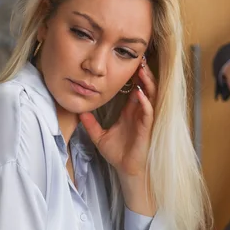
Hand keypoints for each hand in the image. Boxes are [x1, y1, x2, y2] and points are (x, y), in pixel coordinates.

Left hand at [80, 60, 156, 178]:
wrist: (126, 169)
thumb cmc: (118, 153)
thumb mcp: (99, 136)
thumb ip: (90, 124)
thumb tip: (79, 113)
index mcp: (130, 112)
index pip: (134, 89)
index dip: (133, 76)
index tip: (128, 63)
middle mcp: (140, 112)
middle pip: (145, 88)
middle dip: (143, 74)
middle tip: (138, 60)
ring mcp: (145, 119)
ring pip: (150, 96)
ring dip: (147, 83)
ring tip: (142, 71)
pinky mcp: (147, 128)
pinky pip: (148, 112)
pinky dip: (145, 102)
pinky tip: (139, 94)